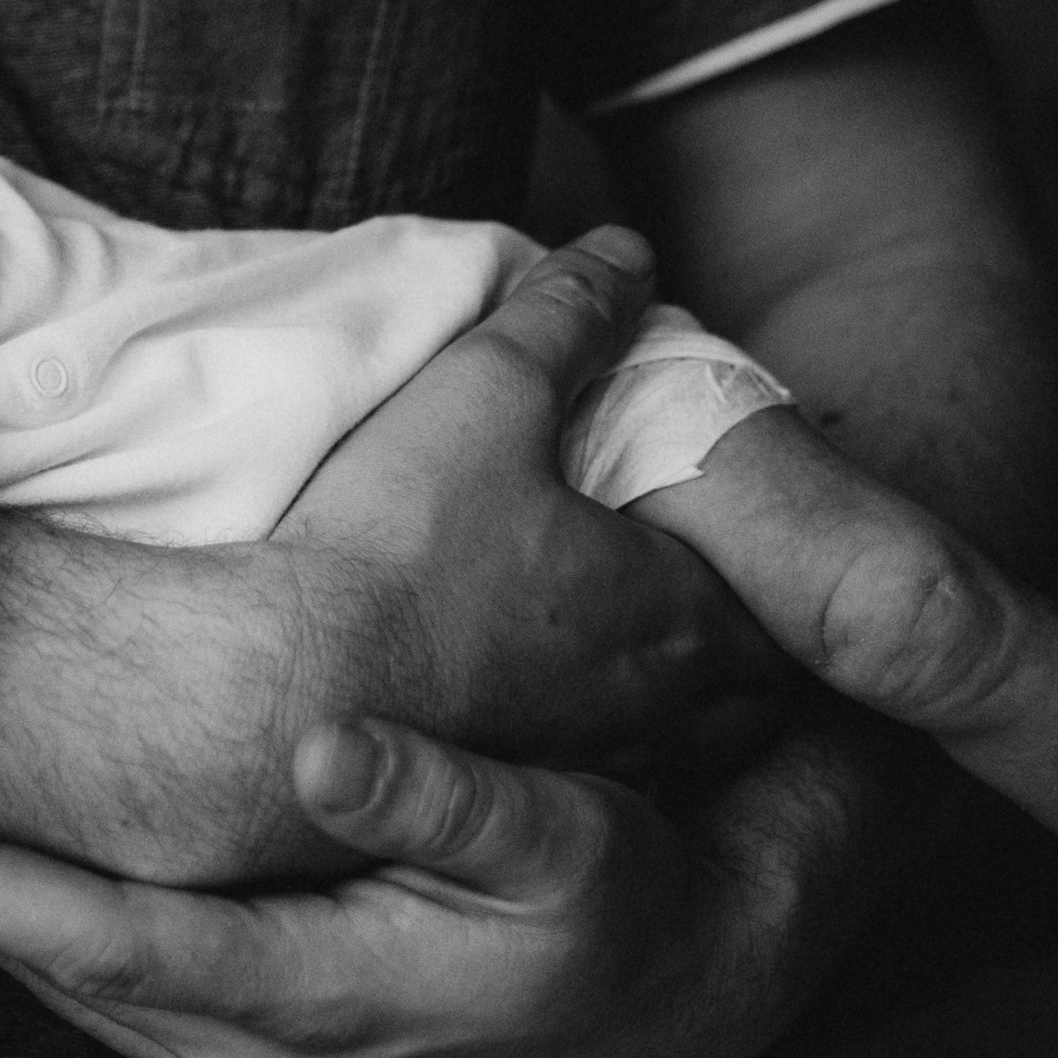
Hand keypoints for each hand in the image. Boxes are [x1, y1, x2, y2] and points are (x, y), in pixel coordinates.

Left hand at [0, 713, 874, 1057]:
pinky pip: (101, 983)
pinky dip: (24, 925)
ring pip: (59, 979)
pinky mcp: (251, 1048)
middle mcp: (248, 1053)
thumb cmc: (627, 913)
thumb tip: (321, 747)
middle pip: (38, 963)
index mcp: (307, 999)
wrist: (684, 1013)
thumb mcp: (569, 849)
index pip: (88, 937)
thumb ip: (449, 797)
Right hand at [272, 227, 782, 774]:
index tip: (749, 545)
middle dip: (742, 649)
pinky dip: (596, 753)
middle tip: (706, 603)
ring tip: (631, 661)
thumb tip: (626, 250)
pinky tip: (541, 717)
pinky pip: (595, 786)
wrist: (277, 687)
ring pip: (682, 749)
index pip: (780, 602)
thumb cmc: (390, 547)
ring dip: (676, 708)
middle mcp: (653, 704)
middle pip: (750, 693)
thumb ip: (564, 316)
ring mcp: (587, 768)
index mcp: (671, 605)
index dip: (774, 572)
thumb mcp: (480, 393)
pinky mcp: (512, 807)